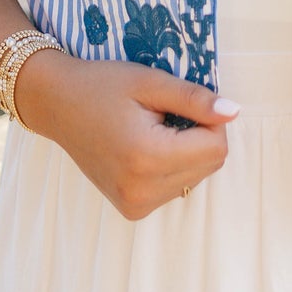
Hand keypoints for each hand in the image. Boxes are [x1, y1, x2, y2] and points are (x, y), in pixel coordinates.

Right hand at [14, 49, 239, 220]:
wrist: (57, 105)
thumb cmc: (102, 85)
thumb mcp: (150, 82)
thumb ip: (195, 99)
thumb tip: (233, 112)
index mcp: (147, 158)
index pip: (216, 148)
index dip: (210, 120)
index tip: (183, 103)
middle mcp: (142, 191)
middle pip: (210, 165)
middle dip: (199, 137)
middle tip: (162, 115)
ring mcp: (135, 205)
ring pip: (196, 177)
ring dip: (186, 152)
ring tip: (150, 131)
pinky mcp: (132, 210)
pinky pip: (175, 187)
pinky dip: (171, 166)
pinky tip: (143, 149)